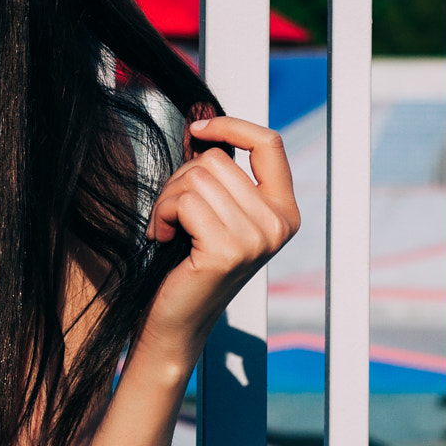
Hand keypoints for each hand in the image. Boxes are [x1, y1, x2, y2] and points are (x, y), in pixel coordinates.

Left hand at [141, 114, 300, 360]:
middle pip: (217, 161)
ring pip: (196, 179)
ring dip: (167, 200)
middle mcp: (278, 224)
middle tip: (172, 214)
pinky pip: (183, 202)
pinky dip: (162, 215)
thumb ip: (219, 176)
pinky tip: (165, 239)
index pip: (269, 144)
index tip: (198, 129)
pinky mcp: (228, 250)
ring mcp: (257, 238)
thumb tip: (201, 124)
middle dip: (180, 180)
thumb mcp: (215, 213)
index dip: (231, 126)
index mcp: (284, 211)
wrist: (175, 320)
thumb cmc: (188, 264)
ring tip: (169, 229)